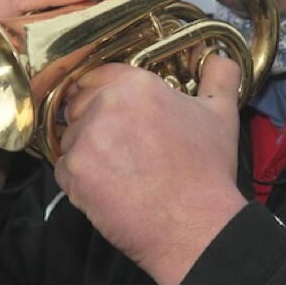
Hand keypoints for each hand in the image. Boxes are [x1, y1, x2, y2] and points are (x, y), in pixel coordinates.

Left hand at [54, 55, 247, 284]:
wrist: (196, 227)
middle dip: (93, 121)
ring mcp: (86, 139)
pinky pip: (63, 169)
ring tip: (120, 172)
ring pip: (70, 137)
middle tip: (122, 147)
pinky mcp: (73, 173)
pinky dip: (79, 180)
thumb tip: (219, 57)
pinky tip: (109, 188)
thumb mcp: (221, 114)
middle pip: (79, 104)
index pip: (99, 75)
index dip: (105, 93)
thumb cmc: (208, 172)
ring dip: (87, 151)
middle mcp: (106, 105)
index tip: (115, 113)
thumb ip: (219, 77)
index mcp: (137, 85)